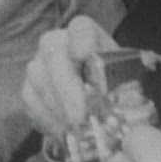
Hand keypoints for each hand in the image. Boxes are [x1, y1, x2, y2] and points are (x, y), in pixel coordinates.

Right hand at [20, 15, 118, 139]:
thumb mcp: (127, 82)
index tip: (83, 54)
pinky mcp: (28, 89)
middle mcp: (57, 42)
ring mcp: (38, 64)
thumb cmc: (114, 87)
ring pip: (39, 79)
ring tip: (77, 131)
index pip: (81, 27)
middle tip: (79, 116)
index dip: (81, 39)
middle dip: (67, 87)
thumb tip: (131, 99)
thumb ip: (127, 86)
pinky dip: (48, 119)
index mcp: (86, 34)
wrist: (95, 102)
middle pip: (53, 54)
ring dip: (58, 108)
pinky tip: (65, 133)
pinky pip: (31, 101)